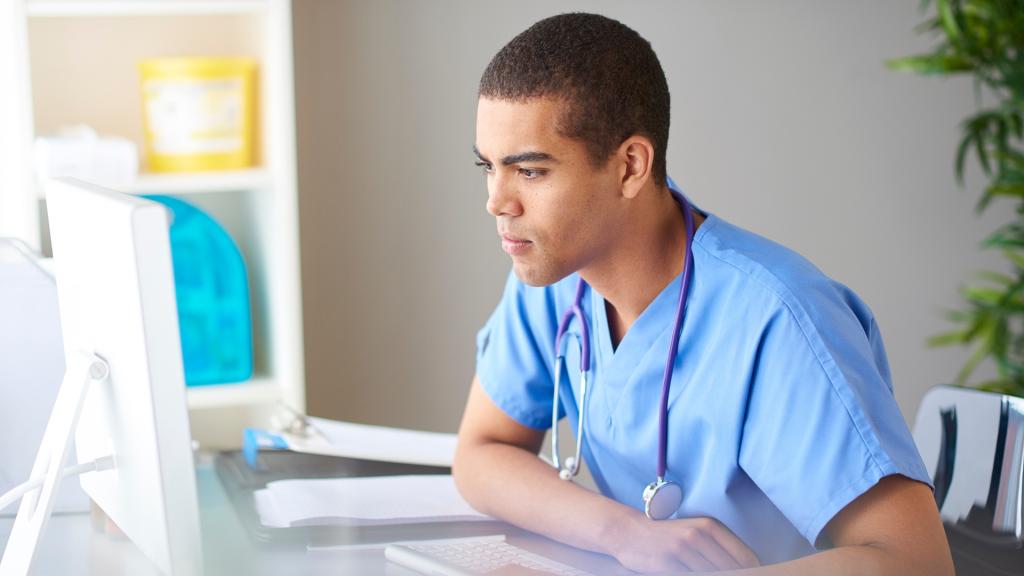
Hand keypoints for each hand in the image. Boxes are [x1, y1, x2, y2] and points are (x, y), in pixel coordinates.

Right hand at [609, 514, 759, 572]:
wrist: (629, 532)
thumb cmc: (667, 537)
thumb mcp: (695, 534)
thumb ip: (719, 550)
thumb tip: (747, 569)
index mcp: (711, 526)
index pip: (747, 558)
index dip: (754, 572)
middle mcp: (699, 535)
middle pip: (732, 569)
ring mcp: (682, 549)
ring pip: (713, 574)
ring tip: (702, 572)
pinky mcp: (667, 562)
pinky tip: (689, 575)